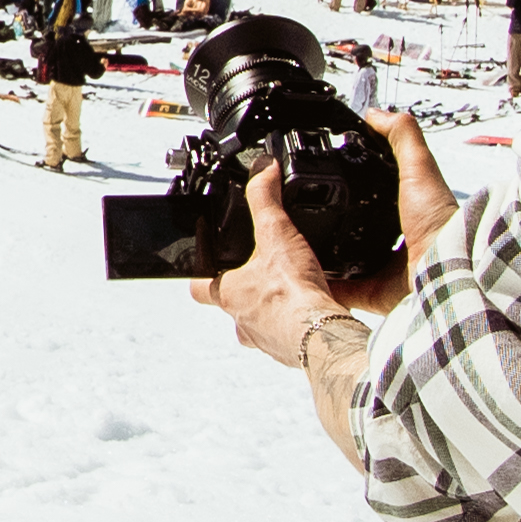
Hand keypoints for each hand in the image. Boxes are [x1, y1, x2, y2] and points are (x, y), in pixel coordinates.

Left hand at [189, 117, 453, 359]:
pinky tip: (310, 310)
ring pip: (256, 325)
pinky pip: (285, 338)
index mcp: (230, 294)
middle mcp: (242, 321)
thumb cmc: (293, 295)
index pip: (198, 287)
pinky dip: (294, 325)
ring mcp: (264, 339)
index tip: (209, 263)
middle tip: (259, 274)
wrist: (322, 337)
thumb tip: (262, 170)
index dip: (201, 274)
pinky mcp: (289, 351)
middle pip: (231, 306)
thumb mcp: (278, 234)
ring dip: (269, 310)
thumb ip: (266, 199)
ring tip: (288, 292)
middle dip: (243, 291)